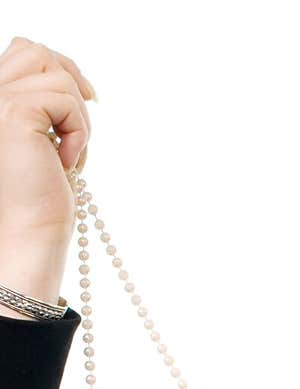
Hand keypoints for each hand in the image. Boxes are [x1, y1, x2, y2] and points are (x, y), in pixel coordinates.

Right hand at [0, 36, 95, 244]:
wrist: (30, 230)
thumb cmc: (41, 192)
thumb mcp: (46, 139)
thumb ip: (49, 105)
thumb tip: (81, 84)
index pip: (26, 51)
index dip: (62, 67)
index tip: (89, 97)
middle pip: (38, 53)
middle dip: (71, 87)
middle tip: (79, 132)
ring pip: (58, 77)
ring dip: (77, 119)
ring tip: (68, 155)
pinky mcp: (15, 112)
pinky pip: (65, 100)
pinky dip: (78, 131)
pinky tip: (65, 161)